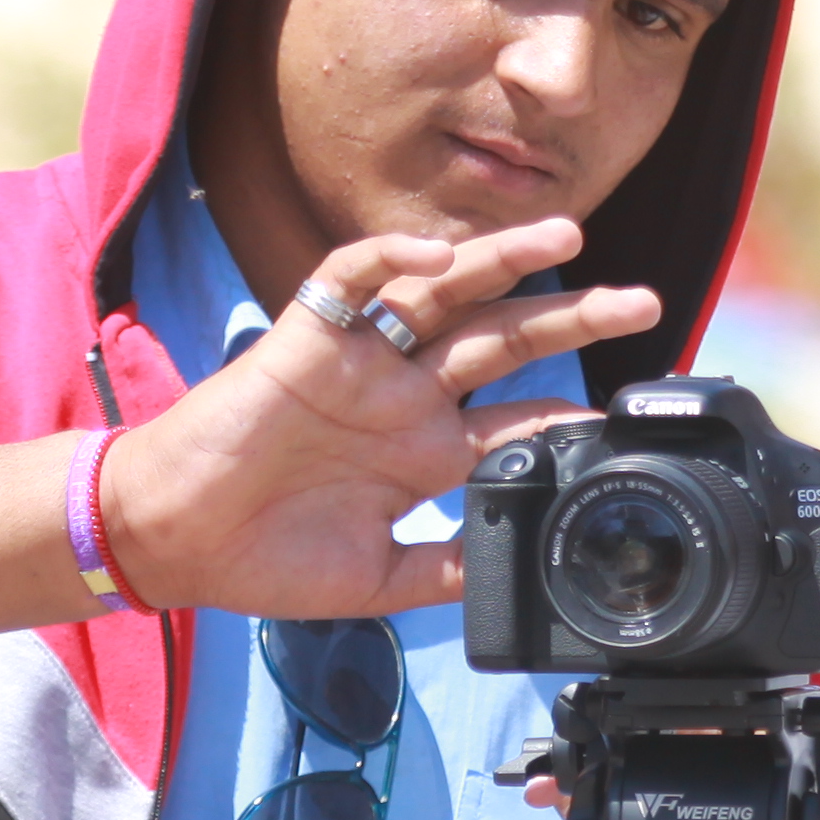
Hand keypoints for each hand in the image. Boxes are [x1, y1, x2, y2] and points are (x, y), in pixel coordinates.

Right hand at [101, 218, 661, 621]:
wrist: (174, 540)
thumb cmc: (263, 560)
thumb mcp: (382, 581)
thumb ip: (453, 567)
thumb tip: (522, 576)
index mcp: (424, 454)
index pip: (516, 420)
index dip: (573, 413)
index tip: (630, 416)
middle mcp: (403, 398)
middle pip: (503, 341)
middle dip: (575, 319)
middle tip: (645, 300)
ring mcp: (360, 363)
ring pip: (445, 293)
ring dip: (505, 262)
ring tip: (571, 238)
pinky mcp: (309, 339)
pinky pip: (354, 275)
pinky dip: (394, 255)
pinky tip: (439, 252)